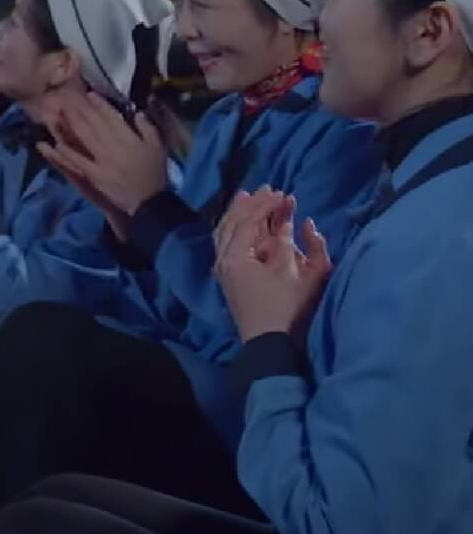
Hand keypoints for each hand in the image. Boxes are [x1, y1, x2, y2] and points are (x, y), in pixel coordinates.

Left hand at [40, 92, 170, 217]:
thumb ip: (147, 128)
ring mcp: (102, 160)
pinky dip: (68, 153)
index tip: (89, 94)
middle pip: (94, 123)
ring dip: (71, 124)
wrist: (149, 201)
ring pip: (84, 138)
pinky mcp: (95, 175)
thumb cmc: (154, 172)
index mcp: (129, 138)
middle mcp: (114, 145)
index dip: (99, 104)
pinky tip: (56, 144)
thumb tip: (137, 112)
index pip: (112, 117)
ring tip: (60, 112)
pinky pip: (79, 161)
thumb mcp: (158, 146)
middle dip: (80, 109)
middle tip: (67, 98)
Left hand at [214, 190, 332, 341]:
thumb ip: (310, 247)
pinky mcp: (230, 278)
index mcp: (236, 258)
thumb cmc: (290, 310)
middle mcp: (224, 261)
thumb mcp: (309, 277)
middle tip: (267, 189)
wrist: (271, 345)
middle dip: (250, 205)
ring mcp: (224, 270)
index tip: (283, 193)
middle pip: (231, 223)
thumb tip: (304, 223)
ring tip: (250, 196)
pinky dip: (237, 230)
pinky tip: (248, 223)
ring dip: (239, 214)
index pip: (248, 222)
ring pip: (226, 233)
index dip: (266, 206)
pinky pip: (229, 245)